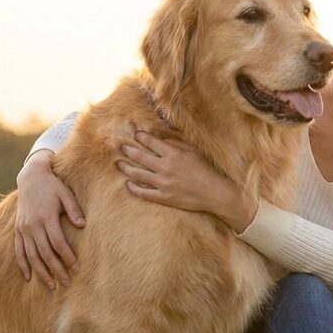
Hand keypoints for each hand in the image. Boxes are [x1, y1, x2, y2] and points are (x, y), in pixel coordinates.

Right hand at [14, 151, 85, 288]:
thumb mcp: (66, 193)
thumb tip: (82, 225)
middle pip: (45, 253)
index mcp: (46, 217)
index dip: (67, 257)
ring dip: (41, 272)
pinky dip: (23, 265)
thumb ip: (74, 209)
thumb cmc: (53, 185)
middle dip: (56, 270)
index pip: (58, 243)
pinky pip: (19, 251)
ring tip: (51, 285)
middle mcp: (33, 225)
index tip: (76, 267)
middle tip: (66, 283)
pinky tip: (28, 277)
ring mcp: (23, 228)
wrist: (30, 177)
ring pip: (32, 256)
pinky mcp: (18, 230)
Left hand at [117, 132, 256, 230]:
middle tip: (121, 147)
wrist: (214, 193)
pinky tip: (128, 184)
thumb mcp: (193, 152)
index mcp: (174, 154)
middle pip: (140, 156)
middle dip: (129, 150)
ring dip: (126, 168)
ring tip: (119, 164)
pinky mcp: (164, 197)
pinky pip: (144, 193)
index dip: (141, 137)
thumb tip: (161, 139)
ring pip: (138, 174)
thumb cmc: (206, 170)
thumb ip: (176, 144)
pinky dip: (134, 188)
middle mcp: (166, 167)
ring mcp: (163, 183)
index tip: (135, 135)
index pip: (151, 142)